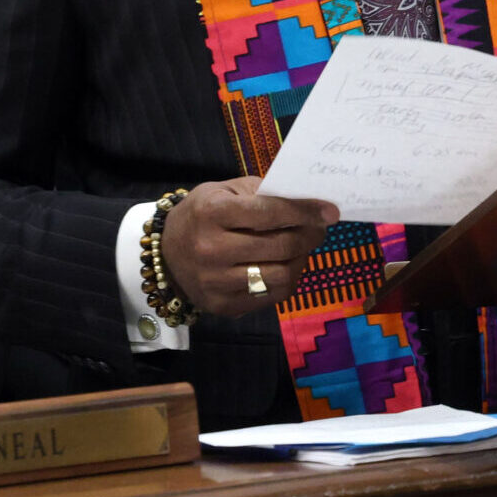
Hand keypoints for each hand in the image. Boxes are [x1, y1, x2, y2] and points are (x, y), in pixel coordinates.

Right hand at [160, 177, 338, 316]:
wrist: (166, 254)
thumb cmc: (203, 214)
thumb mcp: (224, 191)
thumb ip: (262, 193)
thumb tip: (307, 201)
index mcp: (212, 213)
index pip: (269, 212)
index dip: (304, 211)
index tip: (330, 211)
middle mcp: (211, 249)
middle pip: (279, 246)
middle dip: (309, 236)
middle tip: (319, 230)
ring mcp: (216, 282)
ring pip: (280, 275)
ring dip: (302, 260)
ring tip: (304, 248)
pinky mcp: (223, 306)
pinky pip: (271, 296)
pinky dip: (289, 280)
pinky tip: (289, 266)